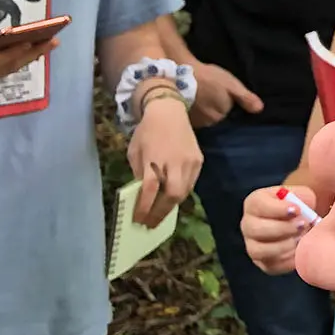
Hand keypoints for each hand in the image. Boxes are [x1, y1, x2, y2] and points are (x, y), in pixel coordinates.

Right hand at [0, 8, 59, 91]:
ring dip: (29, 57)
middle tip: (54, 40)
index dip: (13, 53)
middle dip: (32, 54)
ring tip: (50, 43)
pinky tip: (31, 51)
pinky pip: (3, 70)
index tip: (30, 42)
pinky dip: (19, 60)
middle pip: (8, 67)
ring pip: (8, 69)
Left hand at [127, 92, 202, 227]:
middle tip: (150, 224)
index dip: (144, 208)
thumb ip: (140, 174)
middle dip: (161, 212)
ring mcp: (190, 161)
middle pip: (172, 194)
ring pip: (184, 191)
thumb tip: (143, 196)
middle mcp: (174, 161)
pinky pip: (191, 183)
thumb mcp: (135, 152)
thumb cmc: (146, 131)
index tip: (138, 220)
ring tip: (160, 214)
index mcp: (154, 158)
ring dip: (171, 205)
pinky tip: (171, 197)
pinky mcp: (199, 160)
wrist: (169, 111)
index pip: (150, 189)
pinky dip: (181, 193)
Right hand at [188, 60, 263, 126]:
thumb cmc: (208, 78)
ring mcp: (194, 122)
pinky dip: (192, 110)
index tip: (218, 89)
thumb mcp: (231, 84)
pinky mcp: (184, 119)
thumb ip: (245, 98)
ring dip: (203, 108)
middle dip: (213, 106)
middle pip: (215, 115)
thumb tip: (259, 109)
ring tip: (198, 95)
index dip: (224, 99)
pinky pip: (192, 118)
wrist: (179, 75)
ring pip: (204, 117)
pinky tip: (190, 100)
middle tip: (207, 91)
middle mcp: (208, 123)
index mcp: (221, 115)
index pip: (227, 110)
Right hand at [243, 184, 319, 273]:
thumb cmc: (299, 206)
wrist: (300, 223)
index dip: (277, 208)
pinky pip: (270, 266)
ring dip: (283, 246)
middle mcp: (249, 224)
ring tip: (301, 238)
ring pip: (259, 251)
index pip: (258, 204)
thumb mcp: (302, 195)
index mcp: (255, 203)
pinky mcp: (262, 263)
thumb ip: (302, 198)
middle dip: (282, 228)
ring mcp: (253, 245)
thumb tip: (302, 210)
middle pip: (256, 229)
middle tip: (303, 225)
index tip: (297, 210)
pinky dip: (287, 260)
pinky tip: (300, 251)